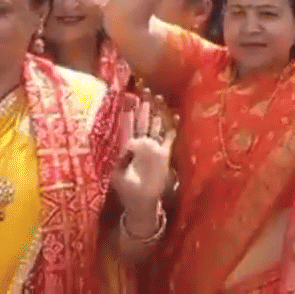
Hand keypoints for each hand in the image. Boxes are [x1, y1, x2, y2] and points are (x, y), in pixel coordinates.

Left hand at [111, 94, 174, 214]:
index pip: (128, 127)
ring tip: (159, 98)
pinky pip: (170, 136)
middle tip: (145, 92)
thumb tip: (128, 144)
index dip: (128, 114)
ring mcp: (153, 147)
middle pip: (142, 122)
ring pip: (155, 126)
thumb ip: (121, 161)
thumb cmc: (127, 189)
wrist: (142, 201)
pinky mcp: (164, 153)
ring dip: (157, 113)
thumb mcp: (118, 176)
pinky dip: (173, 126)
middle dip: (143, 108)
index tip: (128, 99)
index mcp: (127, 148)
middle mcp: (141, 144)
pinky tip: (176, 115)